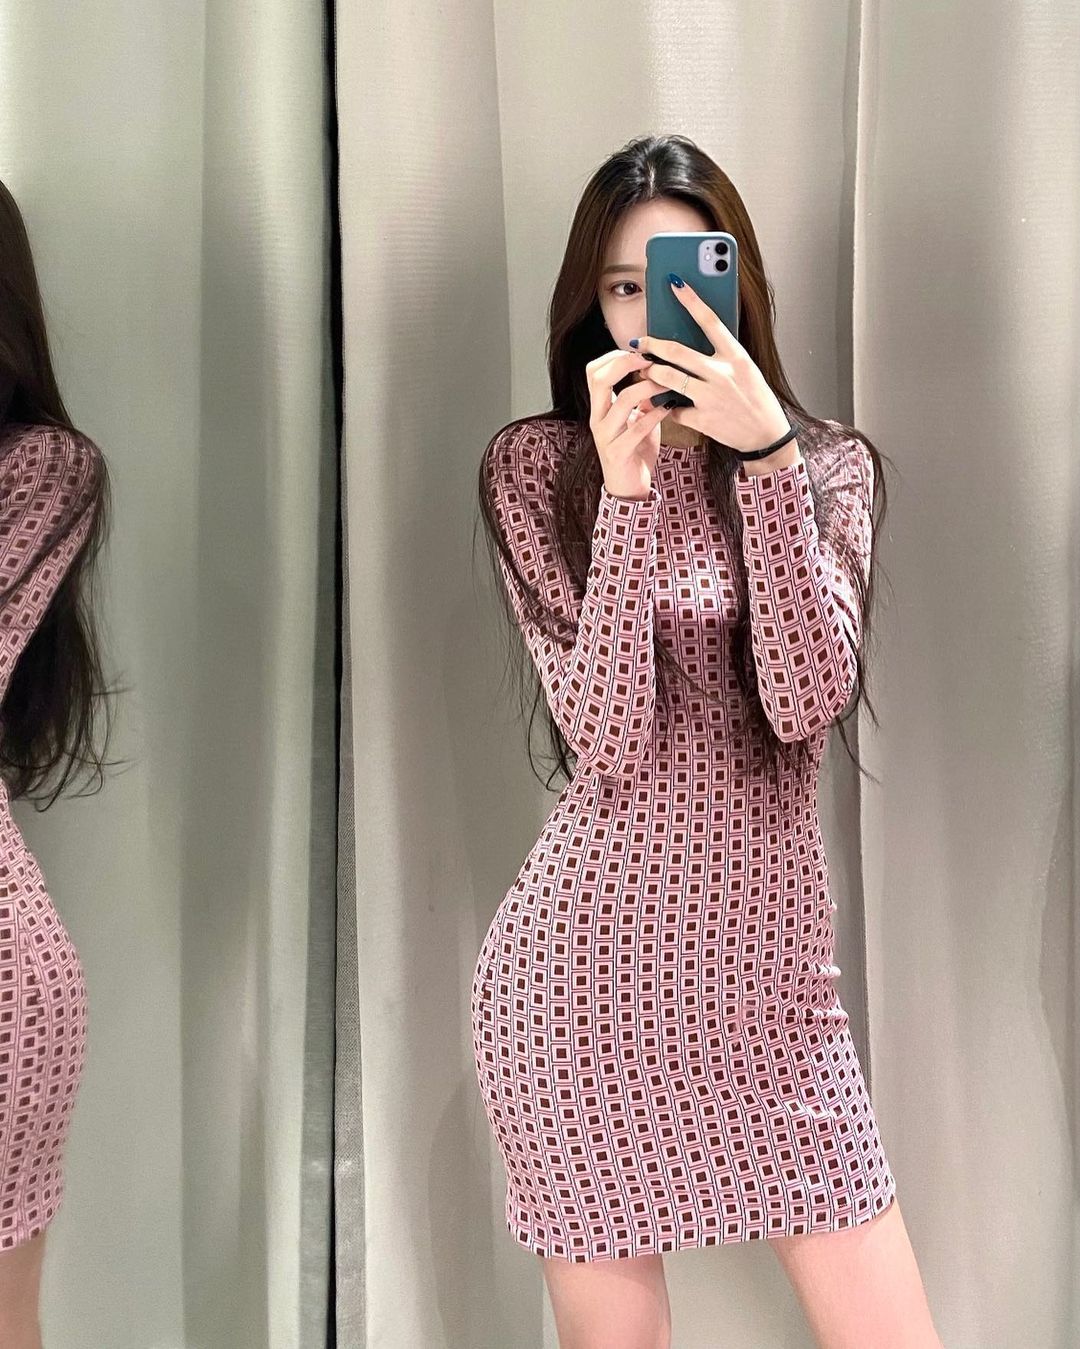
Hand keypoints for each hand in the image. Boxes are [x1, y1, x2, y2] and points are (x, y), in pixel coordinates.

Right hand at [586, 348, 673, 499]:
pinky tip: (671, 407)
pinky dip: (657, 414)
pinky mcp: (618, 453)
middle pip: (600, 379)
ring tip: (666, 383)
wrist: (629, 488)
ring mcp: (606, 436)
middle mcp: (597, 419)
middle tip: (650, 360)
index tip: (639, 352)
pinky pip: (638, 427)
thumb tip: (657, 371)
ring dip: (648, 387)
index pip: (594, 371)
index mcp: (599, 408)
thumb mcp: (637, 419)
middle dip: (626, 363)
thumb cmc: (635, 451)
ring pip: (622, 400)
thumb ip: (642, 398)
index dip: (614, 356)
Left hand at [631, 277, 793, 456]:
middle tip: (639, 342)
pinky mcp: (703, 419)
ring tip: (646, 371)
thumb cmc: (754, 397)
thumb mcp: (744, 368)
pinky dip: (668, 407)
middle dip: (652, 344)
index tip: (674, 283)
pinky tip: (668, 405)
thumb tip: (692, 339)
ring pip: (669, 379)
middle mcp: (723, 373)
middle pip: (678, 352)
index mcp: (735, 356)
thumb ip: (721, 354)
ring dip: (652, 373)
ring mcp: (711, 397)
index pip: (710, 320)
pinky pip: (674, 409)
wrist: (765, 434)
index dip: (690, 299)